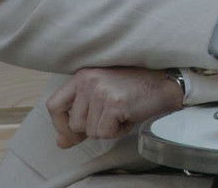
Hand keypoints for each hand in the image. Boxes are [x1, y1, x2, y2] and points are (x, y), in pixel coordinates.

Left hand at [46, 67, 182, 148]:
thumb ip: (80, 118)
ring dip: (107, 129)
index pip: (53, 106)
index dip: (61, 125)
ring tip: (121, 114)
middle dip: (92, 128)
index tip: (73, 133)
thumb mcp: (101, 100)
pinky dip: (118, 131)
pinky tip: (128, 117)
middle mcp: (88, 80)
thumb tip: (61, 142)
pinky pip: (105, 133)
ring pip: (89, 131)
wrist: (164, 84)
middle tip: (111, 116)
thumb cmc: (134, 91)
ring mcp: (100, 90)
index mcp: (82, 76)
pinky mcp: (114, 103)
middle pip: (74, 123)